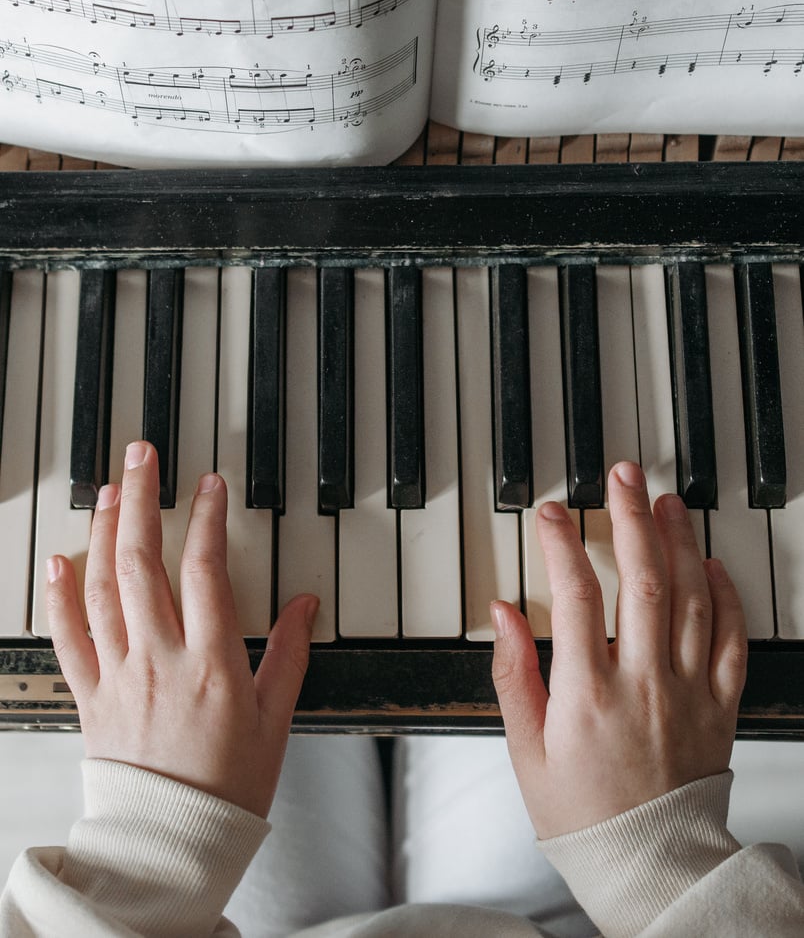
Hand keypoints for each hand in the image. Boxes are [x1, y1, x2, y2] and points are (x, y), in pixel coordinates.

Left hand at [46, 440, 317, 817]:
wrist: (170, 845)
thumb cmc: (226, 788)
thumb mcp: (274, 720)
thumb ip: (289, 654)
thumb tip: (306, 606)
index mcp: (210, 664)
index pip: (205, 570)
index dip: (206, 518)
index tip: (210, 484)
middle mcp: (158, 661)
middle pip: (142, 562)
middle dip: (141, 500)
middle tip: (142, 456)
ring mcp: (119, 676)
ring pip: (102, 588)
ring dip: (102, 532)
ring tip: (108, 490)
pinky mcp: (90, 697)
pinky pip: (68, 639)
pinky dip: (60, 597)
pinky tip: (60, 561)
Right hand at [491, 461, 747, 838]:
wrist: (648, 864)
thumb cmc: (581, 812)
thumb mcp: (525, 749)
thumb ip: (512, 674)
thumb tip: (504, 612)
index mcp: (587, 696)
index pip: (576, 597)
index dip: (562, 545)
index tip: (552, 512)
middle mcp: (643, 684)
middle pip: (643, 581)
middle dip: (631, 517)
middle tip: (622, 475)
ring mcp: (688, 692)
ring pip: (692, 598)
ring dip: (679, 542)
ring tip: (666, 501)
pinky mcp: (721, 705)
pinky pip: (733, 640)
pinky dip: (726, 596)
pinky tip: (712, 564)